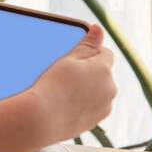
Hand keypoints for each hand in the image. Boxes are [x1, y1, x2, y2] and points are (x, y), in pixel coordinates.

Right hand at [24, 23, 115, 143]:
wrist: (41, 119)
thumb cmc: (53, 86)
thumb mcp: (68, 59)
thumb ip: (87, 44)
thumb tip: (99, 29)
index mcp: (104, 70)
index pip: (105, 53)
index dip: (90, 53)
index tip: (74, 58)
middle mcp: (110, 89)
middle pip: (103, 74)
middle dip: (89, 72)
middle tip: (66, 75)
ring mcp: (104, 107)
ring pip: (98, 92)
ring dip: (87, 89)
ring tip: (64, 92)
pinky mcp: (95, 122)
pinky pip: (92, 107)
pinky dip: (83, 105)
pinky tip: (65, 104)